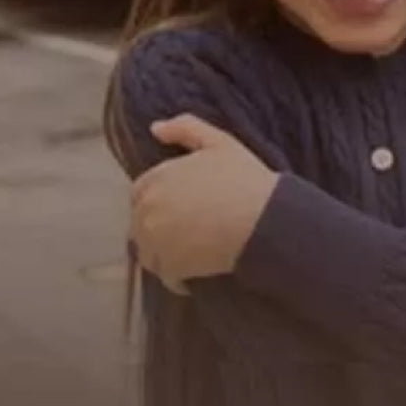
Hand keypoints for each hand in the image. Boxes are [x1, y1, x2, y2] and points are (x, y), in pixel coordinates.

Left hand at [130, 115, 278, 294]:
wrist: (264, 220)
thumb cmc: (243, 179)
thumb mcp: (218, 142)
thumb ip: (184, 128)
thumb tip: (156, 128)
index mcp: (154, 179)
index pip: (140, 195)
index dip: (160, 202)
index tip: (181, 209)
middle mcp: (146, 210)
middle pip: (141, 225)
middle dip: (159, 229)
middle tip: (189, 233)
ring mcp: (155, 241)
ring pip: (149, 252)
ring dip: (164, 254)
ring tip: (191, 253)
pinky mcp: (169, 267)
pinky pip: (165, 276)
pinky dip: (177, 277)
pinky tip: (194, 274)